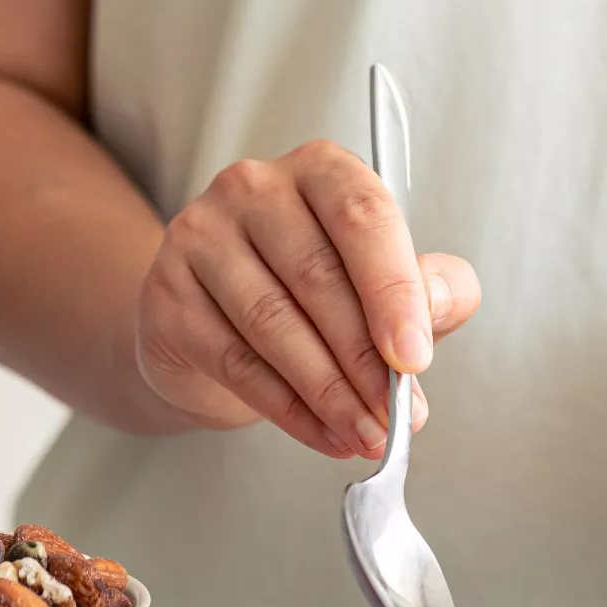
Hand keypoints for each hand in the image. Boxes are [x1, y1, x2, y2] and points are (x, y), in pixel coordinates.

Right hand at [134, 140, 479, 457]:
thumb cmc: (319, 296)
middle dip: (366, 360)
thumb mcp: (388, 286)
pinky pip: (236, 361)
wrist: (217, 325)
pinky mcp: (167, 294)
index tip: (415, 358)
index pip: (364, 217)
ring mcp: (201, 235)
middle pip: (319, 277)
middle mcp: (255, 187)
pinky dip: (290, 410)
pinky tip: (327, 436)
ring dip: (330, 394)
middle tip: (397, 417)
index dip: (393, 291)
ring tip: (368, 436)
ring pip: (274, 324)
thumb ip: (431, 291)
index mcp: (322, 170)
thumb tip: (438, 308)